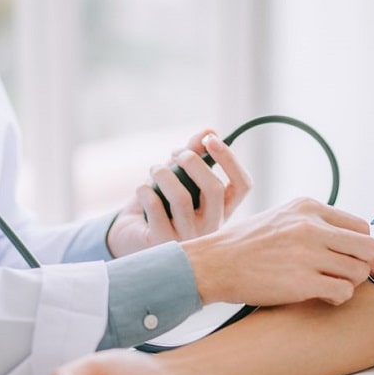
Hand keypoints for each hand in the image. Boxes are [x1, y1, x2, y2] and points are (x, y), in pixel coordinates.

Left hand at [107, 130, 251, 257]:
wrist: (130, 237)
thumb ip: (194, 154)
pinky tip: (142, 189)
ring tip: (154, 169)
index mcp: (222, 211)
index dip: (230, 159)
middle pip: (215, 190)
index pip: (243, 186)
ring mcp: (188, 239)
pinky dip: (146, 190)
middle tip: (179, 154)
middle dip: (195, 163)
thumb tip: (209, 131)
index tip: (211, 140)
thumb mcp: (178, 177)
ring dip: (164, 174)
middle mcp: (211, 228)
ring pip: (181, 198)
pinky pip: (156, 207)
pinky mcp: (162, 243)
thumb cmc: (160, 205)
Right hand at [183, 197, 373, 306]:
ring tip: (329, 285)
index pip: (360, 226)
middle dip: (361, 264)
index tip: (351, 258)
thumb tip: (350, 244)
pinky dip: (338, 297)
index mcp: (308, 208)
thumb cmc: (244, 245)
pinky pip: (344, 291)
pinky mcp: (302, 282)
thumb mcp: (281, 219)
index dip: (359, 246)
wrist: (213, 263)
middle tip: (345, 274)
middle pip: (367, 247)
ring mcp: (308, 254)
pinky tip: (322, 296)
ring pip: (359, 270)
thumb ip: (314, 225)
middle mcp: (311, 227)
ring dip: (349, 282)